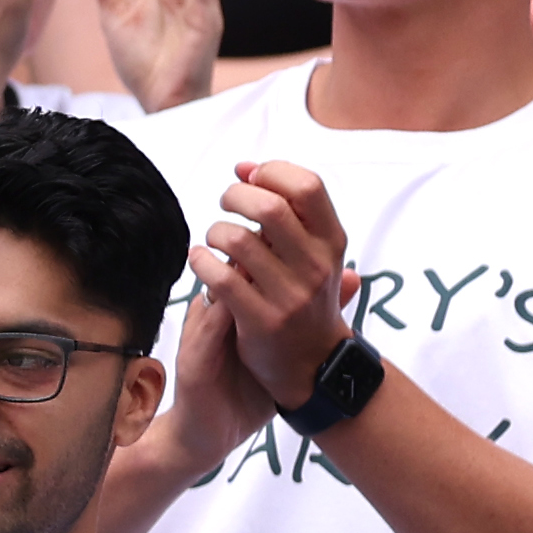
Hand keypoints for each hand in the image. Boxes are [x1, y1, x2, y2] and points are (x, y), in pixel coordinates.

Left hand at [195, 158, 357, 413]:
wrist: (314, 364)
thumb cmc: (306, 297)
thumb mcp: (314, 254)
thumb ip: (288, 212)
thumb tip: (246, 168)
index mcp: (332, 241)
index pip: (307, 185)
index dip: (272, 172)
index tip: (250, 177)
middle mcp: (317, 265)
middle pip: (270, 206)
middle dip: (236, 196)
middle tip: (225, 204)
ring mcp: (291, 295)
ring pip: (238, 239)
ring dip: (215, 232)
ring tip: (213, 241)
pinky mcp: (261, 320)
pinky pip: (220, 278)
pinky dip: (201, 262)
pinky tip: (200, 262)